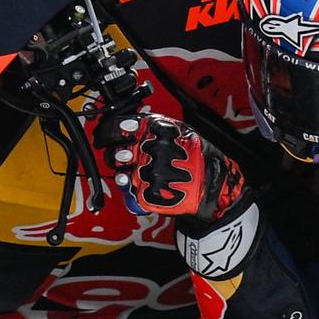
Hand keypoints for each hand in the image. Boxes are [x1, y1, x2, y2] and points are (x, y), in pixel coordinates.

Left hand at [97, 114, 244, 222]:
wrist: (214, 185)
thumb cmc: (197, 156)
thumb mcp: (178, 129)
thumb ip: (153, 126)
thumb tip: (129, 123)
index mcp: (155, 129)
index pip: (116, 127)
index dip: (106, 132)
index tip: (104, 136)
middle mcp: (149, 149)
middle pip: (116, 154)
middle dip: (119, 157)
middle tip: (127, 158)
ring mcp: (147, 173)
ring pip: (124, 175)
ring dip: (132, 175)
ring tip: (147, 174)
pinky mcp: (148, 195)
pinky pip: (133, 194)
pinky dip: (140, 192)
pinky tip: (156, 187)